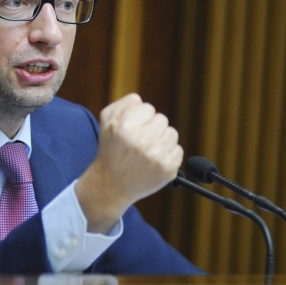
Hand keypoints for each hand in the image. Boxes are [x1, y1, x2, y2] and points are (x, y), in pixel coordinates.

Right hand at [75, 93, 182, 232]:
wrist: (111, 185)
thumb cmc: (110, 149)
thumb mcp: (107, 121)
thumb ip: (123, 104)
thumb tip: (140, 100)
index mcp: (126, 127)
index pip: (148, 108)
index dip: (140, 118)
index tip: (132, 129)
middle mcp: (142, 141)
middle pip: (162, 119)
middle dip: (151, 128)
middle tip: (138, 142)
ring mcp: (157, 156)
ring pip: (172, 133)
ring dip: (161, 140)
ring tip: (147, 151)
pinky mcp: (168, 170)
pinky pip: (178, 150)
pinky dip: (168, 154)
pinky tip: (154, 161)